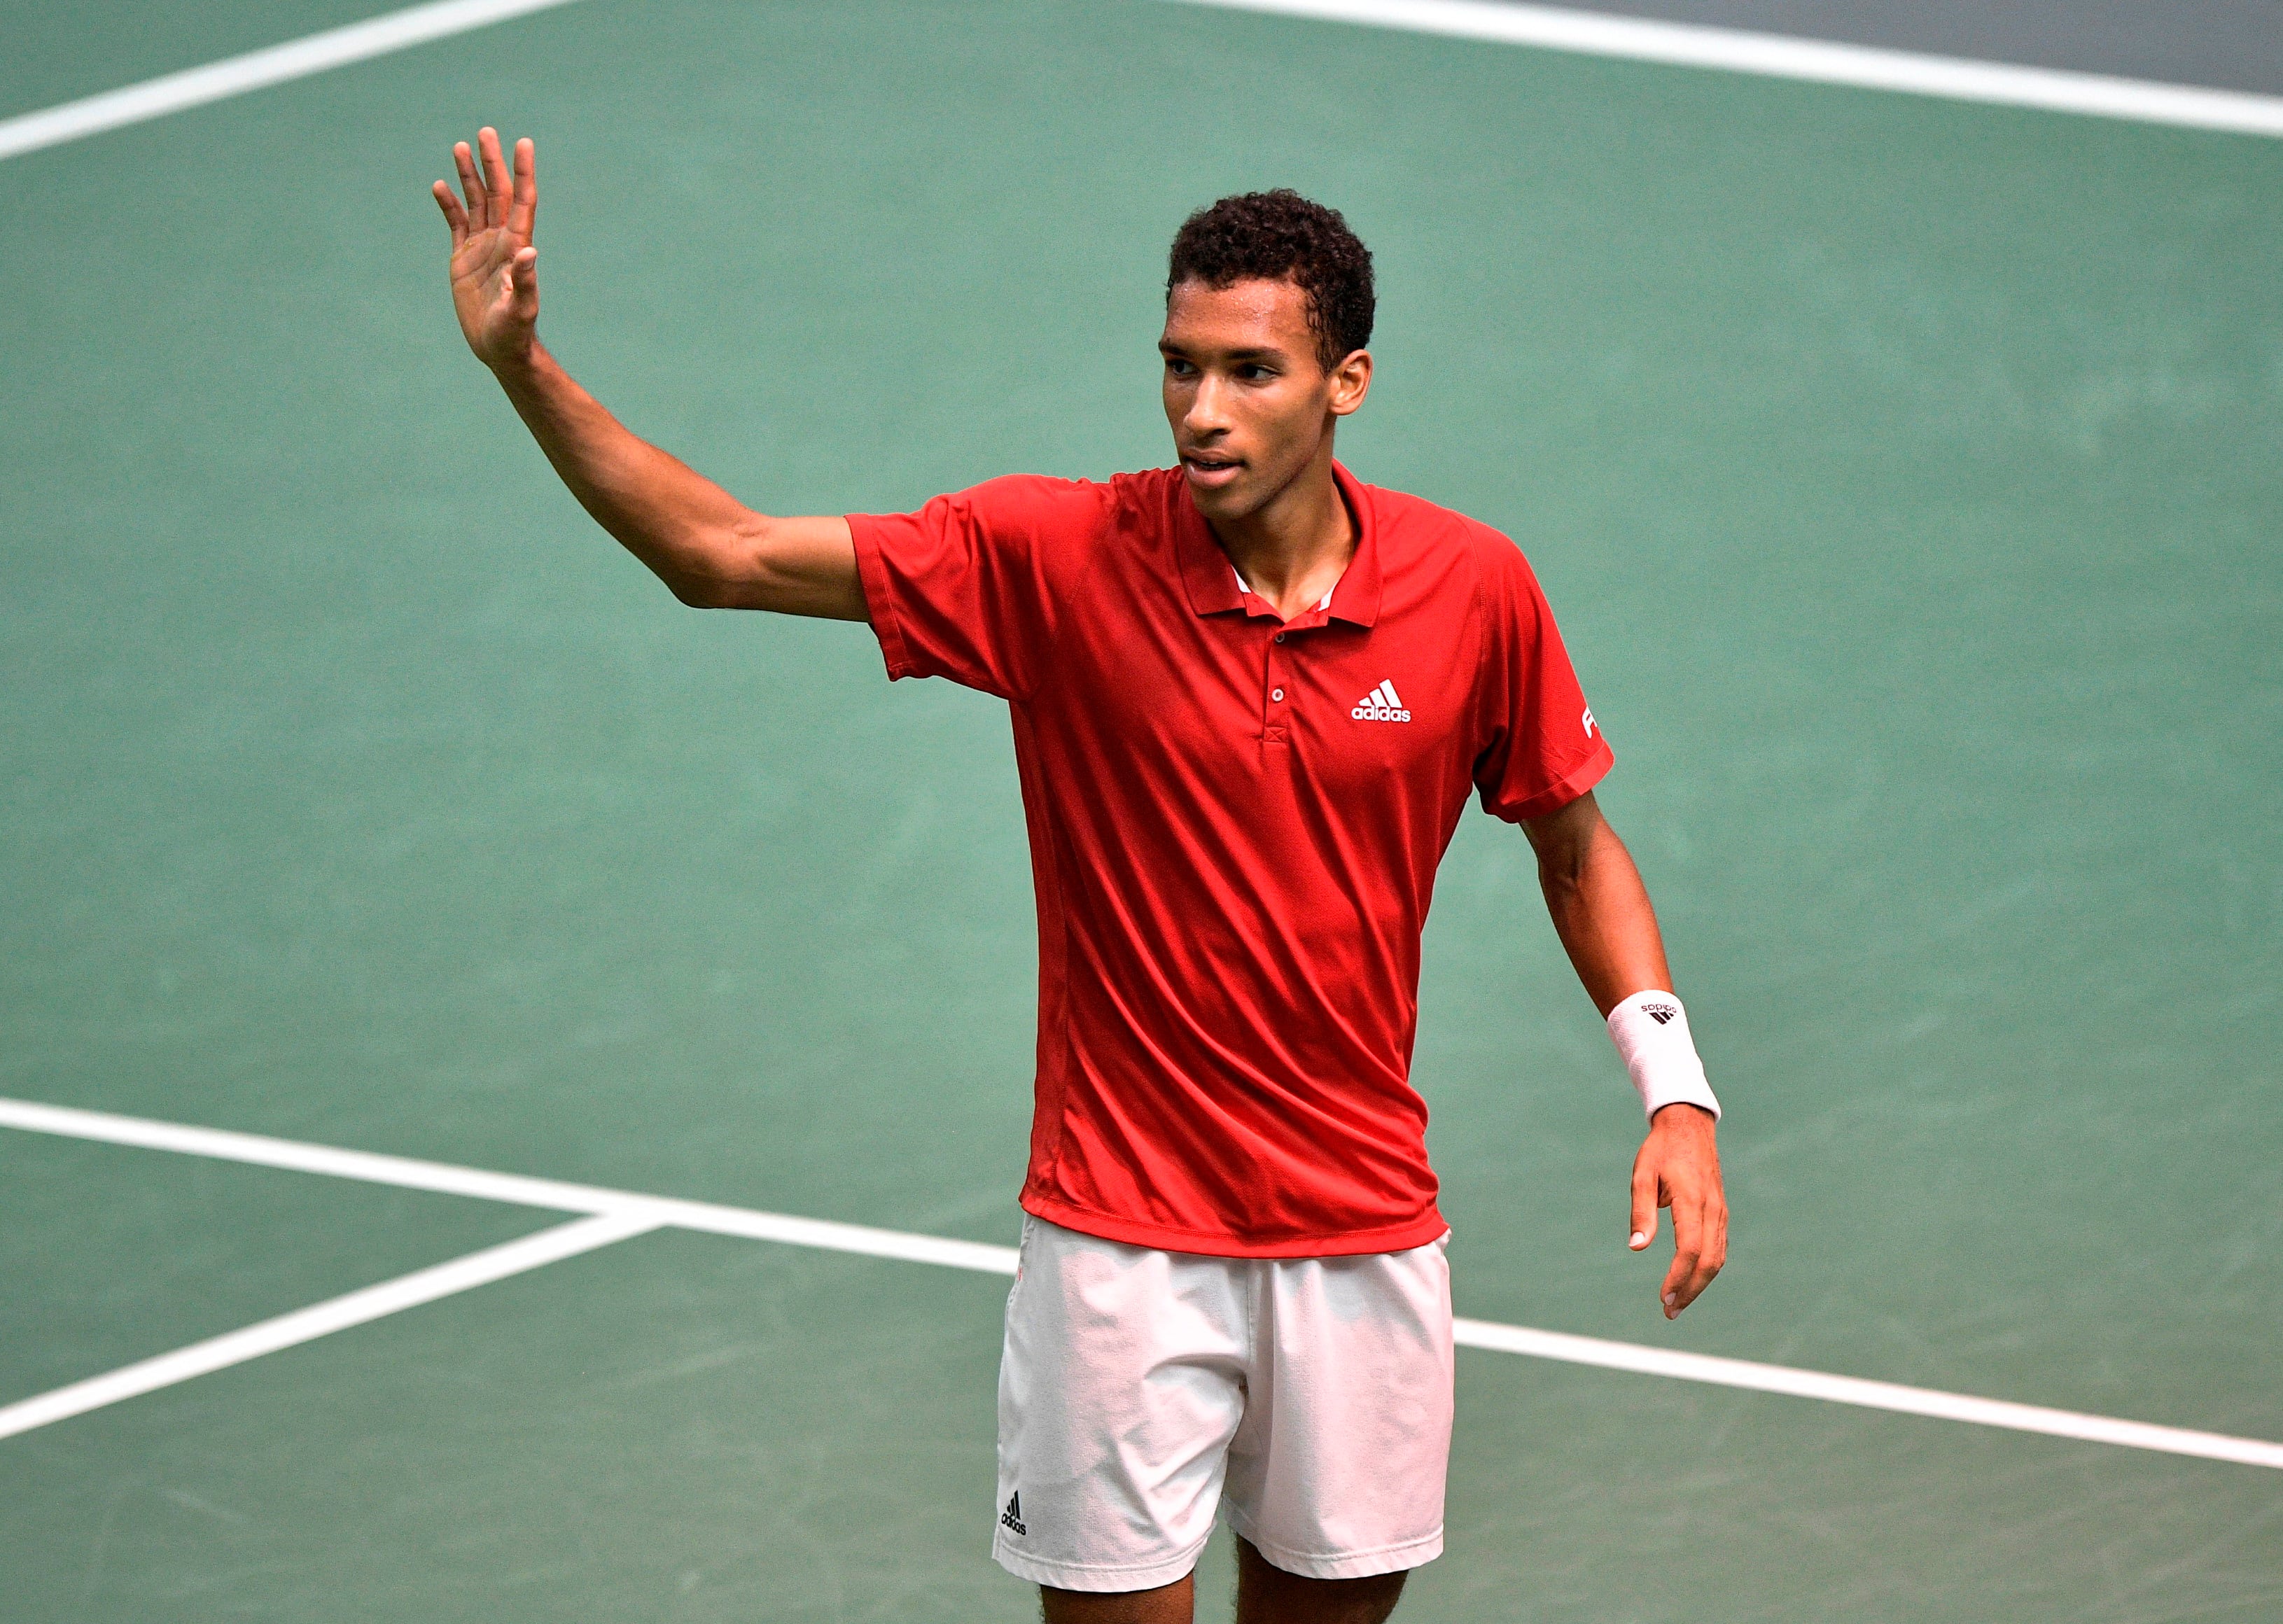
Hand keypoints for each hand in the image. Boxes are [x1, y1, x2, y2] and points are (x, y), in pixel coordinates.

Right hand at [432, 127, 538, 369]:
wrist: (498, 348)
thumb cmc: (514, 332)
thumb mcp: (520, 309)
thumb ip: (525, 283)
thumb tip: (530, 254)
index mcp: (516, 246)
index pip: (521, 201)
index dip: (523, 172)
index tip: (524, 143)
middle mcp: (501, 241)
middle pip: (497, 193)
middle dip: (492, 162)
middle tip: (486, 131)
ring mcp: (482, 248)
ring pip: (476, 203)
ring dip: (469, 175)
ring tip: (460, 146)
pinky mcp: (464, 258)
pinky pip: (456, 223)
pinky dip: (449, 204)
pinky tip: (440, 185)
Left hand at [1628, 1103, 1725, 1317]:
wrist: (1689, 1126)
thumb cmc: (1660, 1150)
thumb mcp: (1642, 1175)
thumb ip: (1641, 1210)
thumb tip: (1637, 1247)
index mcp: (1691, 1200)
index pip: (1689, 1249)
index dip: (1677, 1277)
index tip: (1662, 1297)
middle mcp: (1711, 1209)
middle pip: (1708, 1262)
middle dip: (1690, 1291)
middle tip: (1670, 1313)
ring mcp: (1720, 1212)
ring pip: (1717, 1259)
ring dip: (1699, 1285)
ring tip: (1677, 1304)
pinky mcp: (1720, 1213)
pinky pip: (1718, 1248)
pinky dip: (1707, 1270)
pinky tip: (1691, 1281)